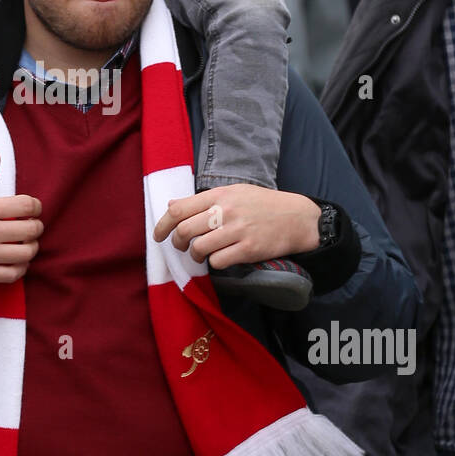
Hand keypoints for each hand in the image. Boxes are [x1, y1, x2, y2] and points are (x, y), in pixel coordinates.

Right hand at [0, 151, 43, 282]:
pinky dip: (21, 267)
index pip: (26, 206)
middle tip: (30, 224)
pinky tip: (16, 259)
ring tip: (25, 242)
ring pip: (26, 254)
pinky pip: (13, 274)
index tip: (33, 207)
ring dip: (31, 246)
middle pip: (31, 230)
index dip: (36, 205)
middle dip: (37, 225)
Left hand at [153, 184, 320, 264]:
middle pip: (185, 230)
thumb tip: (172, 205)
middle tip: (181, 246)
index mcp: (220, 195)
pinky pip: (218, 261)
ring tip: (199, 254)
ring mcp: (238, 230)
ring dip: (194, 255)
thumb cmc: (262, 204)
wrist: (296, 217)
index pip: (179, 209)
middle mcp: (226, 211)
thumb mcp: (233, 192)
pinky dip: (214, 263)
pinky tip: (220, 258)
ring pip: (199, 247)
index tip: (158, 235)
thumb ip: (202, 200)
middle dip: (177, 242)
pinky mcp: (249, 249)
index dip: (163, 225)